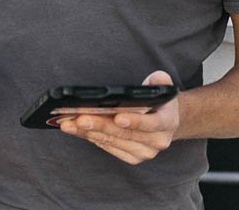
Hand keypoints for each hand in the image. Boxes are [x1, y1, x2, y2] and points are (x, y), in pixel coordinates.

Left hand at [57, 70, 179, 164]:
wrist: (163, 121)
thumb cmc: (157, 101)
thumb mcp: (163, 85)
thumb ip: (161, 80)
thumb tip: (155, 79)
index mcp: (168, 122)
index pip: (151, 123)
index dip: (135, 121)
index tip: (118, 116)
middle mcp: (158, 141)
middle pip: (125, 134)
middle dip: (100, 124)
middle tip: (80, 117)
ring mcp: (144, 152)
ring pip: (112, 141)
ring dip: (89, 132)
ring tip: (69, 123)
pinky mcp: (132, 158)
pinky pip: (108, 147)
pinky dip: (90, 138)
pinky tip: (77, 130)